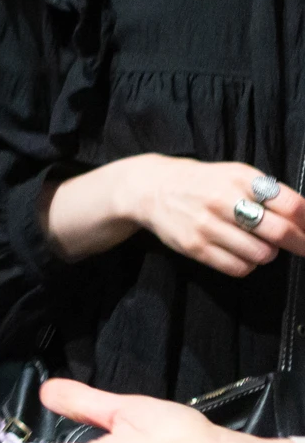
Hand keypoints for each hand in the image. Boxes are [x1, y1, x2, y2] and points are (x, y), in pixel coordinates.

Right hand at [51, 155, 304, 273]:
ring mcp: (207, 225)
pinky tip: (240, 253)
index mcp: (240, 178)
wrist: (152, 189)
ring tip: (259, 245)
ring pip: (262, 254)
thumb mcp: (235, 175)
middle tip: (302, 247)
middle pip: (279, 232)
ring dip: (268, 253)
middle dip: (299, 244)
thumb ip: (269, 193)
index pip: (290, 204)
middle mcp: (223, 200)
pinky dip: (248, 265)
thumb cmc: (204, 182)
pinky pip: (238, 267)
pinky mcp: (195, 247)